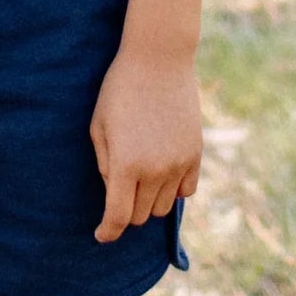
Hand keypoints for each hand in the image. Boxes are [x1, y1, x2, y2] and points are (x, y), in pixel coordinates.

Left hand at [88, 44, 202, 242]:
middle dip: (126, 210)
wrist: (159, 59)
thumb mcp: (99, 125)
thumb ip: (105, 165)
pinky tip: (162, 173)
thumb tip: (114, 194)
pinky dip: (172, 190)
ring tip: (140, 175)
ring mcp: (178, 163)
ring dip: (149, 200)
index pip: (117, 217)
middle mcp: (155, 170)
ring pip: (162, 207)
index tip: (100, 235)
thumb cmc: (120, 89)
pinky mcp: (196, 154)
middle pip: (140, 215)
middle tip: (119, 188)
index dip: (107, 232)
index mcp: (126, 164)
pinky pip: (186, 191)